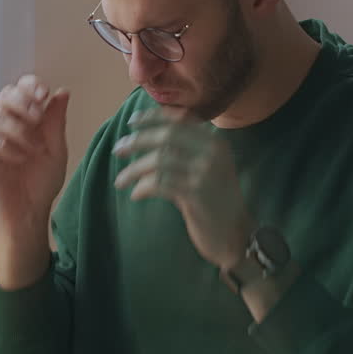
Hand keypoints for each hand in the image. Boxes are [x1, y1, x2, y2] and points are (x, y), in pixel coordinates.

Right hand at [0, 75, 70, 223]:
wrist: (29, 209)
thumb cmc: (41, 180)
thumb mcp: (56, 149)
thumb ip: (56, 122)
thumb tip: (62, 92)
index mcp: (25, 119)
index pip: (22, 90)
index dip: (30, 85)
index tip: (43, 93)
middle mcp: (6, 124)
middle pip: (6, 95)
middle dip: (23, 101)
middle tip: (37, 116)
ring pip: (0, 120)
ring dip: (22, 133)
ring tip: (35, 151)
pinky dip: (9, 149)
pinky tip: (20, 160)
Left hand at [112, 108, 252, 268]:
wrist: (235, 235)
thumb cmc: (214, 200)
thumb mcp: (207, 169)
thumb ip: (186, 151)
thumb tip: (145, 136)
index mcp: (216, 142)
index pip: (181, 120)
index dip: (153, 118)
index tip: (131, 122)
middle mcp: (213, 153)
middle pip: (166, 137)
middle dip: (137, 141)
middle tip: (117, 149)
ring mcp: (206, 173)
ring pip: (159, 161)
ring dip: (134, 170)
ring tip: (120, 181)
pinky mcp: (196, 194)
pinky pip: (159, 184)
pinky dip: (142, 188)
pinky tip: (136, 195)